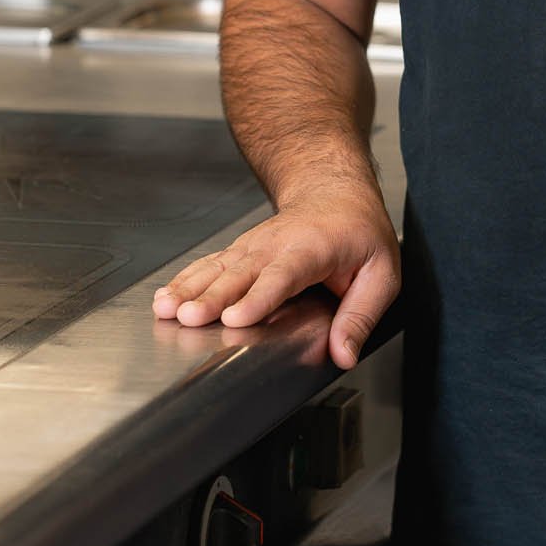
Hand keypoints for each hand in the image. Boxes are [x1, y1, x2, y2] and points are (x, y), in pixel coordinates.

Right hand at [151, 186, 401, 371]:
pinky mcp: (240, 251)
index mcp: (313, 248)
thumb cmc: (360, 232)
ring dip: (189, 289)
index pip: (283, 275)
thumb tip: (344, 354)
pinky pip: (209, 265)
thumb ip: (362, 314)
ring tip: (164, 309)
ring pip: (218, 268)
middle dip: (213, 297)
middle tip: (188, 318)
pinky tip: (163, 298)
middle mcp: (277, 244)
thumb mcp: (382, 272)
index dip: (259, 297)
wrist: (333, 190)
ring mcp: (254, 246)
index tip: (237, 317)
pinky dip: (184, 280)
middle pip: (241, 273)